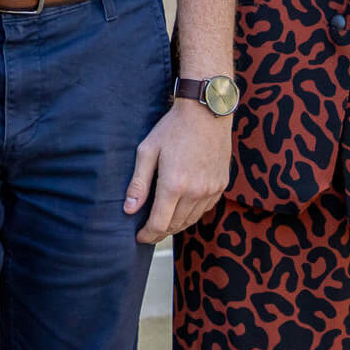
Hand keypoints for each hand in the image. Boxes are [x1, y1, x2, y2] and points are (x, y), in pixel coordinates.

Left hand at [124, 102, 230, 243]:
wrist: (206, 112)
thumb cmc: (172, 128)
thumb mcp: (147, 151)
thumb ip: (138, 183)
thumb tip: (128, 210)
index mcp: (174, 184)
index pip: (159, 223)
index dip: (147, 235)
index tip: (138, 238)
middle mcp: (195, 192)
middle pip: (175, 225)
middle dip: (160, 232)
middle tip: (148, 231)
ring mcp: (211, 190)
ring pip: (191, 220)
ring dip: (176, 225)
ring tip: (163, 222)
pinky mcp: (221, 185)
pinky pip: (205, 209)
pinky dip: (192, 213)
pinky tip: (182, 207)